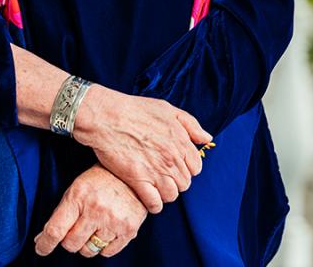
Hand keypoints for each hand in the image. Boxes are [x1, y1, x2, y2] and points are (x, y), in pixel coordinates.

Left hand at [34, 162, 148, 257]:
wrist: (130, 174)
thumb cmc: (98, 181)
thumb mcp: (76, 189)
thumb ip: (61, 214)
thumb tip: (42, 238)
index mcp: (78, 196)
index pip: (56, 229)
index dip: (45, 243)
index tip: (40, 249)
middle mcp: (95, 209)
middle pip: (71, 244)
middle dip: (69, 241)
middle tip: (75, 229)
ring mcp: (113, 221)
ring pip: (89, 250)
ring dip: (87, 244)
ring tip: (93, 226)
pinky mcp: (129, 230)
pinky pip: (107, 253)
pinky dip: (103, 246)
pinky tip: (106, 229)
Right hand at [71, 85, 210, 214]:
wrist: (106, 116)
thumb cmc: (134, 109)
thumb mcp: (166, 109)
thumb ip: (190, 124)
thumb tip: (206, 138)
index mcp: (180, 141)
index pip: (195, 167)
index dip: (185, 166)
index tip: (173, 163)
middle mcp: (171, 159)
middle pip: (184, 183)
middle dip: (174, 179)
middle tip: (160, 172)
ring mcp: (156, 171)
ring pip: (171, 195)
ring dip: (164, 192)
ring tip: (153, 183)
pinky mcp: (139, 181)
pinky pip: (155, 204)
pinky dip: (153, 204)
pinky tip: (146, 195)